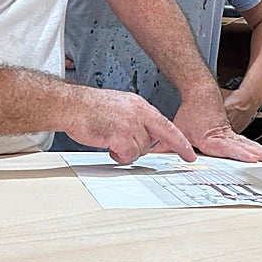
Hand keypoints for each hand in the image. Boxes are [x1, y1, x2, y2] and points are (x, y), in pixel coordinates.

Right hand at [66, 88, 195, 165]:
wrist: (72, 105)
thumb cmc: (90, 108)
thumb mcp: (120, 108)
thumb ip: (136, 120)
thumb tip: (144, 137)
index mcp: (140, 106)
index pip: (167, 126)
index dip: (179, 142)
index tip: (189, 154)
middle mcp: (139, 114)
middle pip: (152, 141)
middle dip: (139, 147)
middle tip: (122, 141)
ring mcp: (131, 124)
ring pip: (140, 150)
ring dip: (125, 151)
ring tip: (111, 140)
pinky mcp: (121, 135)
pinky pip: (128, 155)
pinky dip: (119, 155)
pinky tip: (109, 146)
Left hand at [174, 93, 261, 162]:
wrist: (200, 92)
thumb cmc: (191, 113)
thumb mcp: (177, 130)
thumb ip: (167, 145)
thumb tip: (154, 155)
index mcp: (211, 139)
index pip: (227, 148)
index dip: (240, 154)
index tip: (251, 158)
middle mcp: (224, 137)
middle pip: (243, 147)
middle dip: (258, 154)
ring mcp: (231, 134)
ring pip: (249, 144)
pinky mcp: (234, 134)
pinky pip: (248, 143)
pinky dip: (259, 148)